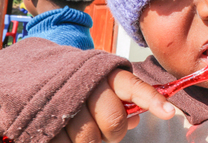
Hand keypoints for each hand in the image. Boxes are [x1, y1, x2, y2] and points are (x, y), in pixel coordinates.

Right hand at [51, 69, 174, 142]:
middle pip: (114, 122)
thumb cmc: (80, 83)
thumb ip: (125, 100)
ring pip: (90, 139)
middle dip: (113, 133)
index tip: (169, 112)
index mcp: (107, 74)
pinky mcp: (47, 117)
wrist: (38, 71)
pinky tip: (65, 135)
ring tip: (79, 129)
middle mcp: (89, 84)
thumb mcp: (105, 84)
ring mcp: (67, 100)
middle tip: (103, 129)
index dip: (151, 99)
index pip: (134, 86)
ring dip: (89, 141)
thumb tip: (135, 120)